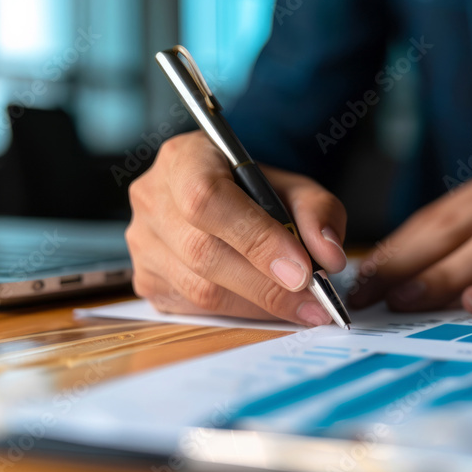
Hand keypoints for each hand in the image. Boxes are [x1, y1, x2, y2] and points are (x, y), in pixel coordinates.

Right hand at [126, 131, 347, 324]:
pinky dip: (240, 313)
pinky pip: (194, 308)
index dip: (256, 239)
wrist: (222, 197)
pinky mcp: (147, 279)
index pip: (208, 200)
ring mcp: (142, 242)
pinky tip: (270, 307)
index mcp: (184, 158)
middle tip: (315, 301)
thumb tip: (328, 255)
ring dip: (259, 305)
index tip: (302, 270)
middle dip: (267, 286)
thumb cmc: (256, 189)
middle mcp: (152, 198)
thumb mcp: (294, 186)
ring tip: (303, 308)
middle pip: (203, 253)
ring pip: (199, 289)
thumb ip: (318, 212)